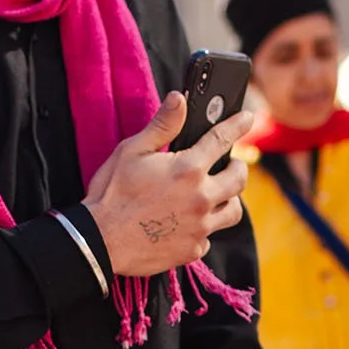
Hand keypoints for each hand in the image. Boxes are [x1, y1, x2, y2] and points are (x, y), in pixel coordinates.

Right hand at [83, 91, 255, 279]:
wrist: (100, 242)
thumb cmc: (112, 193)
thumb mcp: (132, 151)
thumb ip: (162, 125)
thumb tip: (180, 99)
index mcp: (188, 169)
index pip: (222, 140)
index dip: (238, 125)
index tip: (248, 118)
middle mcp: (201, 198)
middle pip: (239, 180)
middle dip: (238, 168)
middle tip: (231, 165)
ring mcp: (199, 227)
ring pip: (232, 212)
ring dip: (228, 200)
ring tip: (215, 195)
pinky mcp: (192, 249)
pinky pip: (208, 237)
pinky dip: (202, 229)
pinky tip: (187, 224)